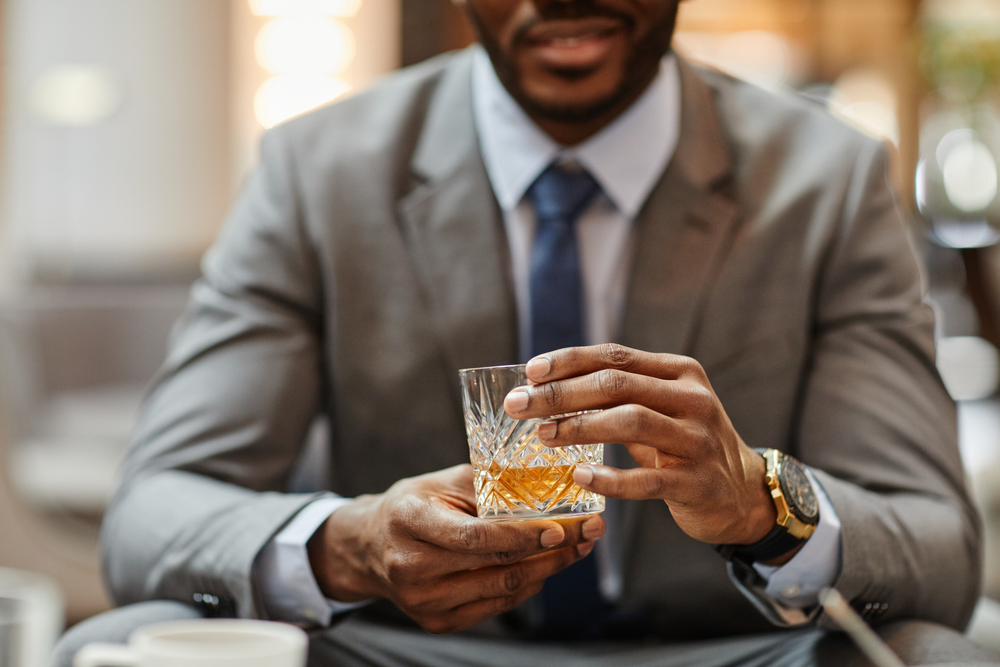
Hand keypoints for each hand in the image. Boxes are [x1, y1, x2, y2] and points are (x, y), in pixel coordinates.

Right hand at [307, 464, 604, 633]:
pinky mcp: (436, 621)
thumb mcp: (440, 482)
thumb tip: (544, 479)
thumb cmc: (411, 507)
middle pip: (496, 566)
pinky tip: (544, 566)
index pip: (476, 536)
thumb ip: (487, 482)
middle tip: (588, 533)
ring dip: (547, 570)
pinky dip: (526, 586)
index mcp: (410, 521)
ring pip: (502, 590)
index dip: (524, 536)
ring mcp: (423, 601)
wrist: (368, 546)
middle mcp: (412, 567)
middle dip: (552, 551)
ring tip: (575, 548)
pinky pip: (495, 606)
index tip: (563, 527)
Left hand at [503, 344, 775, 547]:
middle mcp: (693, 399)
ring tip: (543, 436)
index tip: (529, 372)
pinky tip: (580, 476)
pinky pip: (647, 479)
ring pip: (631, 421)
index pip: (615, 355)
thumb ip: (617, 394)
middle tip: (519, 405)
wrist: (742, 493)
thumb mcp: (659, 409)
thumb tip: (546, 385)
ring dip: (579, 427)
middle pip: (616, 384)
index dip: (569, 361)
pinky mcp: (698, 482)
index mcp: (680, 373)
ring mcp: (698, 440)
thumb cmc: (684, 445)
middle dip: (560, 393)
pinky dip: (610, 478)